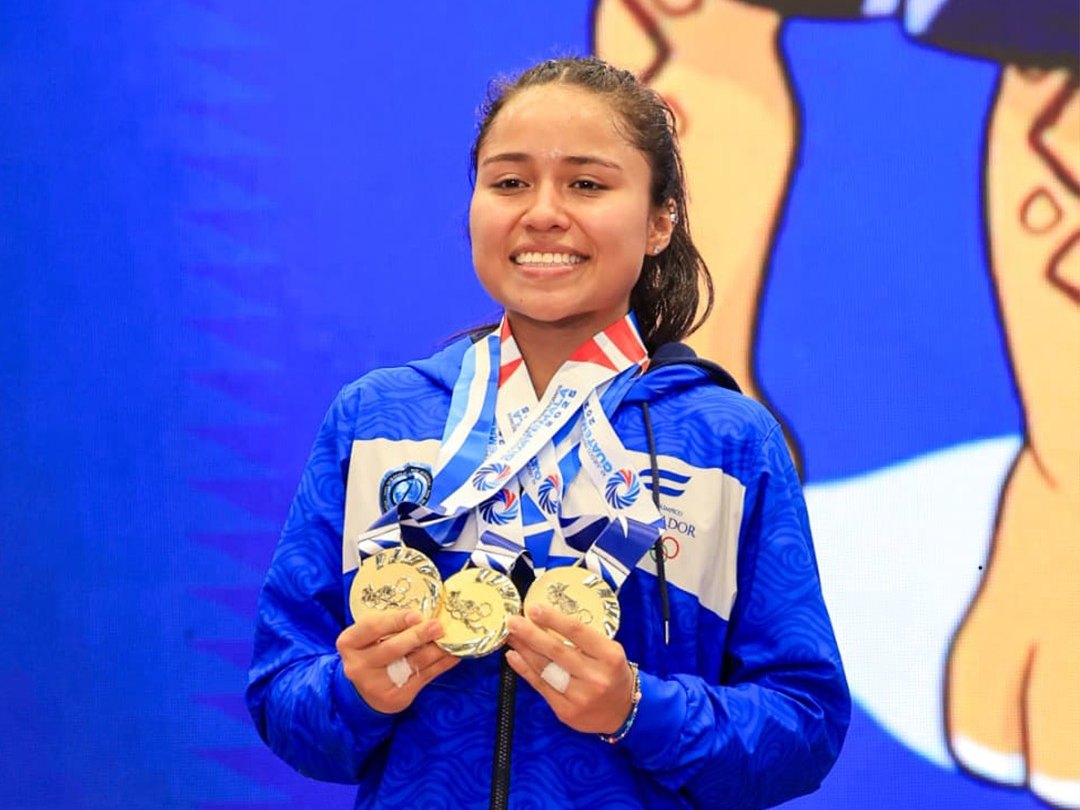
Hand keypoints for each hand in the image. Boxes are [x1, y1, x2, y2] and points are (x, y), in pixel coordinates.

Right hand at [336, 610, 459, 713]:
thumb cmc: (371, 651)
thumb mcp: (371, 634)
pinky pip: (423, 677)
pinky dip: (441, 665)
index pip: (372, 627)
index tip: (417, 615)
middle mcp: (358, 665)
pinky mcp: (395, 697)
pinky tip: (453, 655)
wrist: (363, 690)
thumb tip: (425, 615)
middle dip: (418, 635)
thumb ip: (390, 624)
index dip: (396, 620)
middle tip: (438, 626)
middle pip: (393, 648)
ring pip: (412, 664)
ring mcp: (375, 684)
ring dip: (435, 650)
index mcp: (349, 642)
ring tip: (449, 639)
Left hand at [506, 604, 635, 734]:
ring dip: (524, 650)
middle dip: (531, 634)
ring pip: (545, 669)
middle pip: (557, 650)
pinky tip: (514, 657)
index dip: (553, 619)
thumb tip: (546, 620)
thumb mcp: (608, 652)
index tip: (533, 608)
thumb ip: (583, 639)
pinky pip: (540, 686)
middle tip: (513, 621)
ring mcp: (580, 696)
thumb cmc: (612, 674)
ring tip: (511, 636)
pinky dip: (524, 670)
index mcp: (609, 656)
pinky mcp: (566, 711)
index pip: (577, 632)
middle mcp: (595, 676)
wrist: (622, 713)